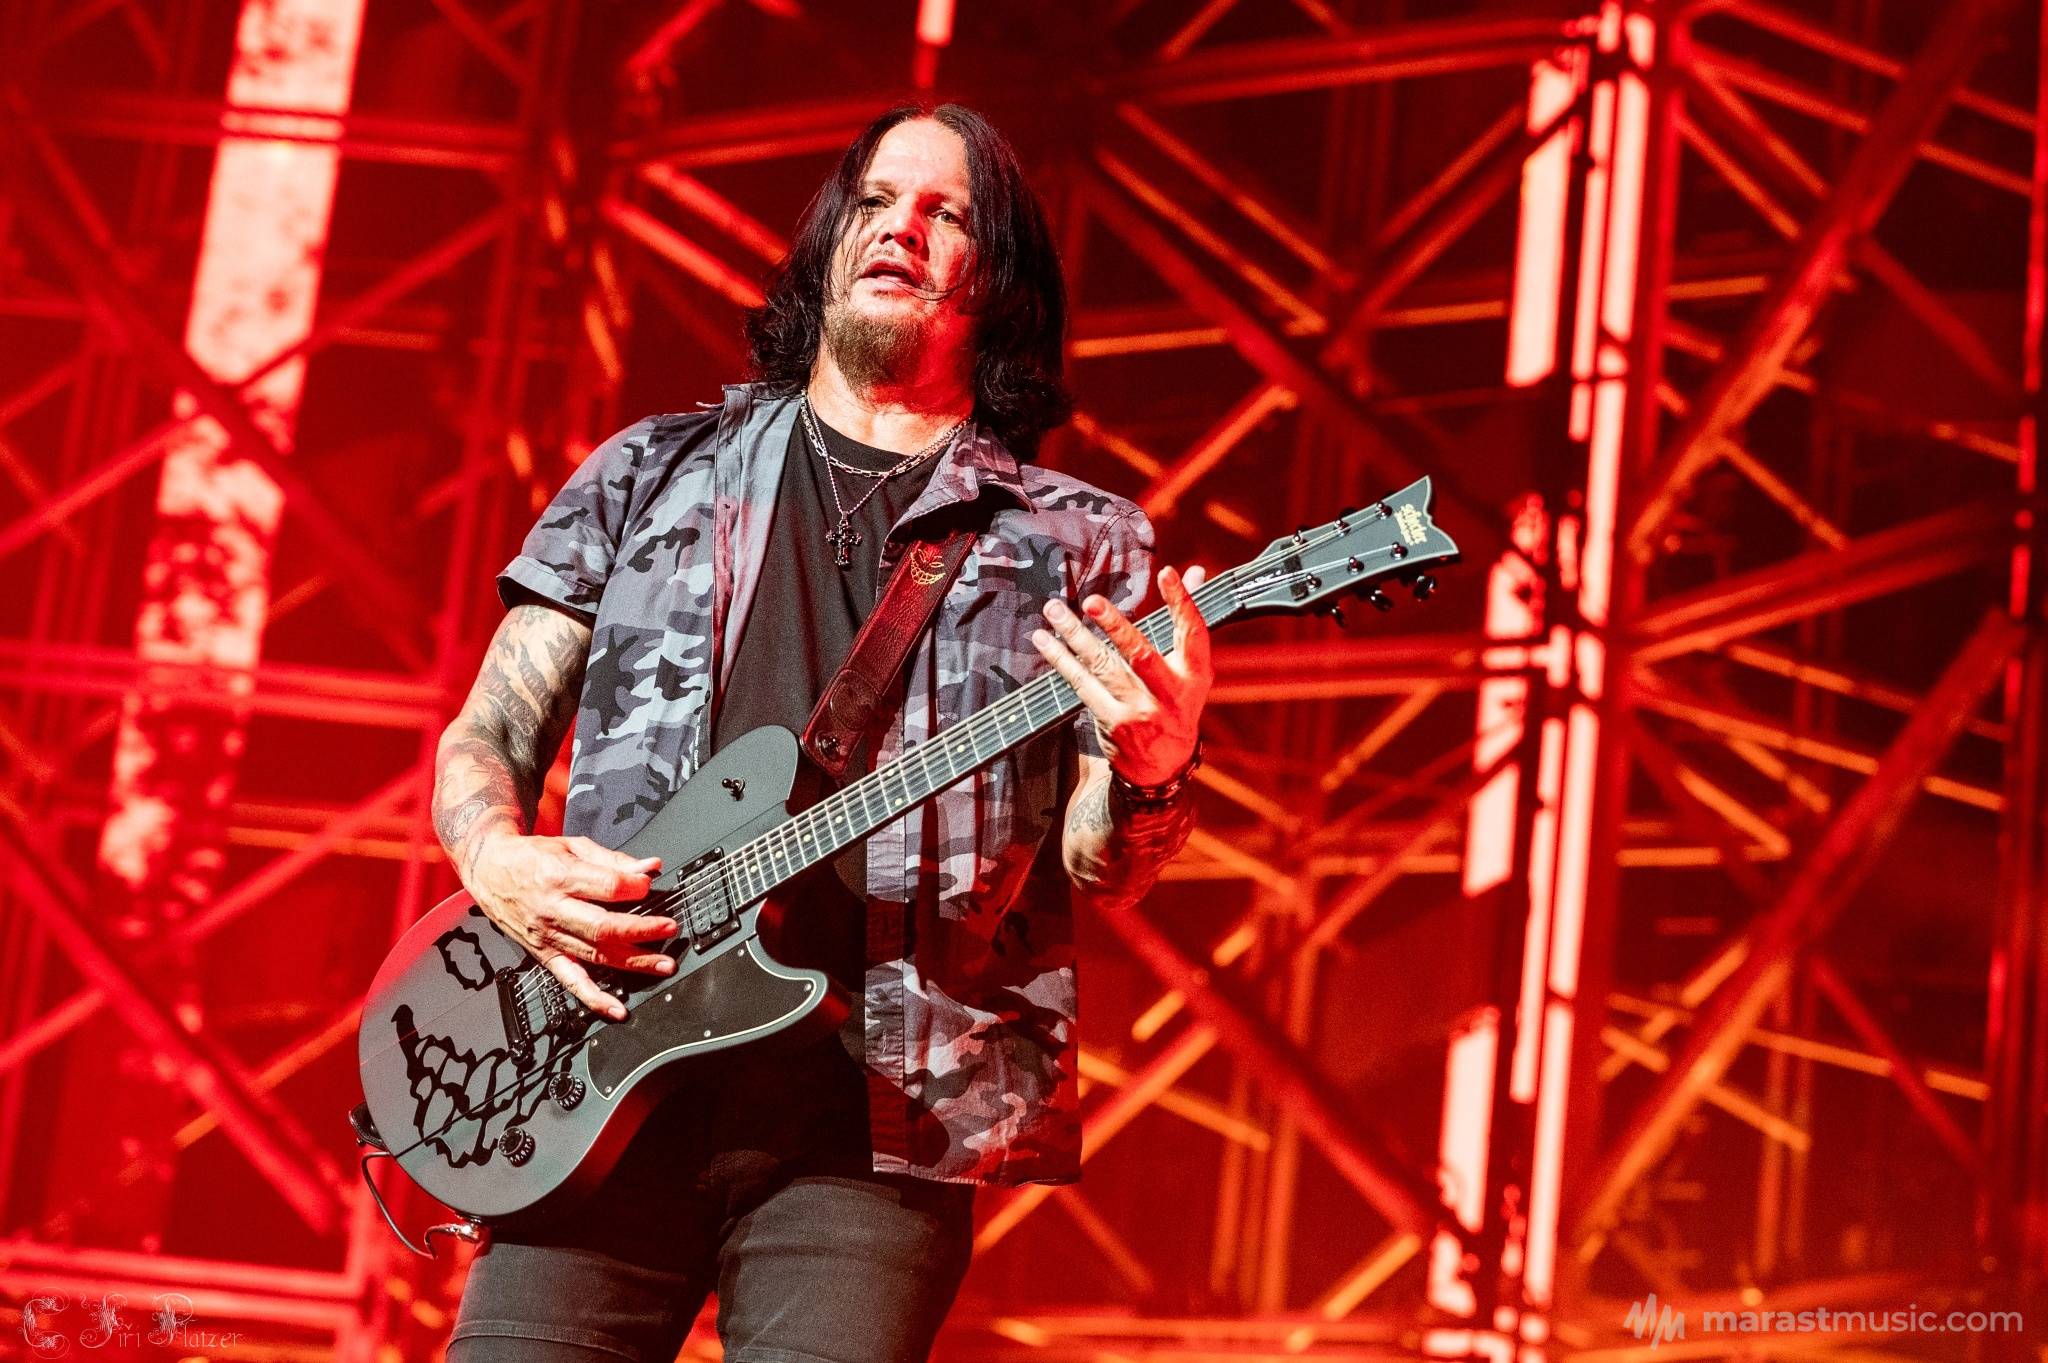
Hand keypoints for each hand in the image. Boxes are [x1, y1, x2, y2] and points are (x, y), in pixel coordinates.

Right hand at [463, 832, 676, 1021]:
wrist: (490, 871)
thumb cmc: (532, 858)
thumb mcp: (572, 846)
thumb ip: (612, 860)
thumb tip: (650, 867)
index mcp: (560, 877)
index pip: (606, 887)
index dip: (635, 887)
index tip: (649, 885)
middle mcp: (553, 910)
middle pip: (603, 927)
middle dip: (641, 930)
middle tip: (669, 928)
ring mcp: (548, 936)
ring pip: (595, 955)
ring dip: (632, 962)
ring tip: (662, 964)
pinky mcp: (544, 955)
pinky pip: (571, 981)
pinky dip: (595, 998)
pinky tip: (617, 1008)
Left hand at [1031, 564, 1213, 785]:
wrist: (1164, 767)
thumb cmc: (1176, 703)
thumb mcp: (1191, 668)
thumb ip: (1188, 618)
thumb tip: (1197, 570)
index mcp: (1195, 676)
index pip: (1192, 633)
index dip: (1182, 602)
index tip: (1167, 573)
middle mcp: (1170, 694)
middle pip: (1141, 653)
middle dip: (1115, 625)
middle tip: (1091, 600)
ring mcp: (1140, 711)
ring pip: (1102, 667)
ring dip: (1074, 636)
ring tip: (1054, 610)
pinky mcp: (1113, 723)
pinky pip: (1082, 685)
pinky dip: (1061, 660)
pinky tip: (1045, 641)